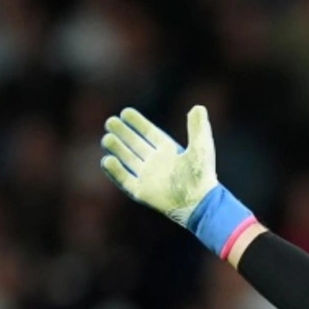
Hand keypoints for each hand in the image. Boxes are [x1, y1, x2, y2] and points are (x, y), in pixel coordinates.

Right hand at [100, 106, 255, 257]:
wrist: (198, 202)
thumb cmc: (202, 175)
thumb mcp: (202, 147)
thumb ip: (198, 127)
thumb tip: (198, 107)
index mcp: (170, 152)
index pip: (150, 133)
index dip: (138, 123)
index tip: (125, 112)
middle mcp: (157, 163)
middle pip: (135, 145)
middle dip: (123, 133)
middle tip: (110, 122)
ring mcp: (149, 177)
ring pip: (128, 160)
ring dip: (117, 149)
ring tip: (107, 138)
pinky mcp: (142, 192)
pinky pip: (125, 180)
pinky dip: (115, 171)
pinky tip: (107, 159)